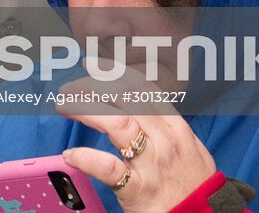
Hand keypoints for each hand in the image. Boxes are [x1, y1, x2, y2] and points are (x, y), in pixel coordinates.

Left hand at [59, 89, 215, 212]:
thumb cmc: (193, 187)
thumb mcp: (191, 149)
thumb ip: (167, 125)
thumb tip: (141, 102)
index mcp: (176, 128)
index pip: (143, 89)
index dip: (114, 74)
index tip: (93, 67)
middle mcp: (165, 141)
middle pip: (126, 100)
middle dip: (93, 88)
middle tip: (70, 89)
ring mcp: (152, 165)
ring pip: (117, 124)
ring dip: (86, 110)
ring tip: (65, 106)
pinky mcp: (139, 190)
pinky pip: (108, 168)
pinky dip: (86, 159)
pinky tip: (71, 155)